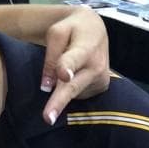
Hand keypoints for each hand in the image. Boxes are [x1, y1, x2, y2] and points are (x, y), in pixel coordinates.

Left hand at [40, 7, 109, 124]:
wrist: (94, 28)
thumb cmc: (71, 29)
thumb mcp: (56, 33)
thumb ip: (51, 57)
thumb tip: (46, 86)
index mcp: (84, 47)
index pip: (73, 59)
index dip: (67, 67)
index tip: (63, 76)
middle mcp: (97, 65)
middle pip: (74, 86)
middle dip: (59, 102)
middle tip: (47, 118)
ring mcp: (101, 78)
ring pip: (73, 92)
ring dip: (61, 90)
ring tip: (65, 70)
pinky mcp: (101, 87)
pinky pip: (78, 93)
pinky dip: (71, 88)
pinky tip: (75, 74)